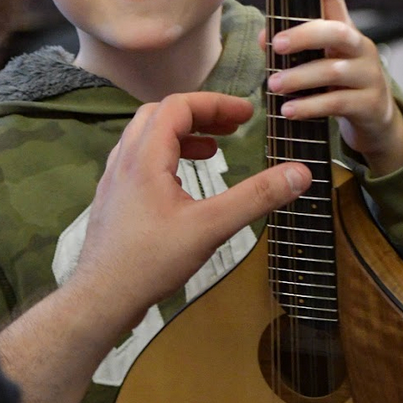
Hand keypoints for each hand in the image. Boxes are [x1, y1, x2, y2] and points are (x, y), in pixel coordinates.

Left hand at [70, 91, 311, 330]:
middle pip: (160, 114)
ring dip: (182, 134)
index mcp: (145, 156)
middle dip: (200, 115)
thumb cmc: (152, 260)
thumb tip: (301, 173)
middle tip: (232, 128)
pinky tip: (183, 182)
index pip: (178, 106)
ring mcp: (115, 178)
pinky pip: (139, 159)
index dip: (215, 104)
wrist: (101, 298)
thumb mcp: (211, 227)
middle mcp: (125, 159)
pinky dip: (167, 155)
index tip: (247, 114)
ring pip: (146, 136)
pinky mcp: (113, 198)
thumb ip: (256, 198)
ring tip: (212, 150)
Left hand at [263, 0, 402, 175]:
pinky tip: (289, 110)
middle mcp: (360, 48)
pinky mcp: (369, 104)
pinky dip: (310, 106)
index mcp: (344, 32)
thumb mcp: (318, 63)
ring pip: (332, 71)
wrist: (375, 122)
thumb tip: (265, 37)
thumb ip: (292, 49)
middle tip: (275, 45)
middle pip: (336, 32)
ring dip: (298, 78)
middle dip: (303, 36)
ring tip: (274, 86)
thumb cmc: (338, 85)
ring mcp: (368, 75)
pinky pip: (337, 102)